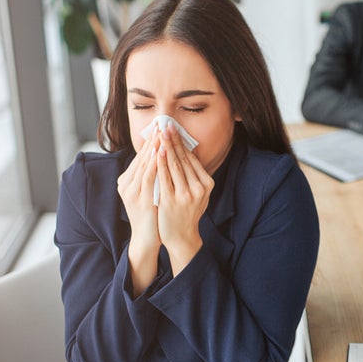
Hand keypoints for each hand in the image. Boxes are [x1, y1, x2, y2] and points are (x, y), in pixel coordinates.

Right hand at [117, 126, 160, 293]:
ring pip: (143, 166)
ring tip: (161, 135)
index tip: (160, 127)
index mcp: (127, 180)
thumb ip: (152, 175)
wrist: (147, 238)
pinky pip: (147, 179)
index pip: (140, 156)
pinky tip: (160, 154)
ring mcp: (131, 192)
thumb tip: (162, 156)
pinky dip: (153, 165)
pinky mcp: (139, 200)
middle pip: (140, 158)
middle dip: (152, 140)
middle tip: (161, 124)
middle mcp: (126, 184)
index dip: (150, 141)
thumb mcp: (150, 190)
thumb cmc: (151, 213)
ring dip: (152, 149)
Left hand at [155, 122, 211, 274]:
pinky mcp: (171, 200)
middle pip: (183, 159)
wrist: (182, 236)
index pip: (192, 159)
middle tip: (166, 125)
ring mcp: (185, 194)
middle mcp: (199, 188)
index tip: (174, 129)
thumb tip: (187, 152)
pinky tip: (156, 152)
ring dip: (166, 147)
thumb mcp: (198, 194)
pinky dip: (160, 163)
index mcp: (206, 184)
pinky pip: (164, 177)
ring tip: (160, 133)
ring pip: (174, 165)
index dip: (182, 143)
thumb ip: (194, 176)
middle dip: (173, 140)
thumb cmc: (187, 212)